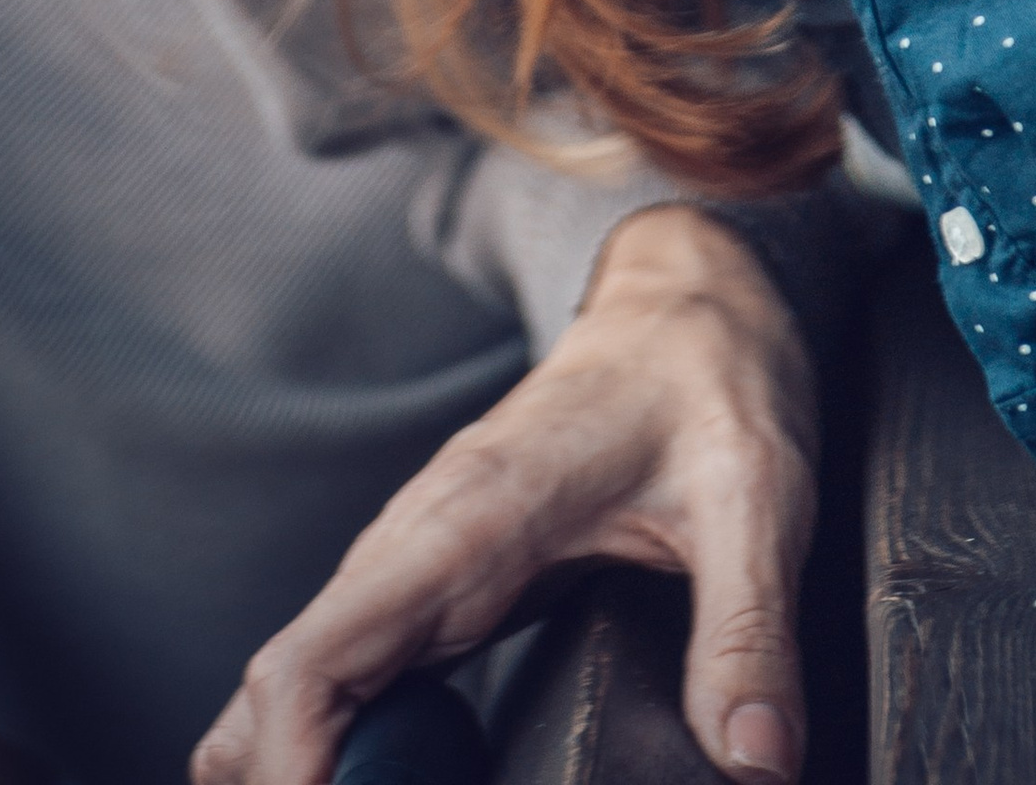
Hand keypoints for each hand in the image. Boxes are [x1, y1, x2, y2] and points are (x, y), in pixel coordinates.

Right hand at [192, 206, 816, 784]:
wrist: (689, 299)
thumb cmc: (709, 375)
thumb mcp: (754, 498)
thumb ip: (747, 633)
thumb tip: (754, 762)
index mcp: (468, 519)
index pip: (314, 657)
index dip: (286, 765)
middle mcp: (419, 545)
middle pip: (283, 689)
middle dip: (281, 784)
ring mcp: (423, 564)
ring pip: (306, 681)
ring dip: (303, 767)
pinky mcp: (447, 586)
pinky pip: (353, 673)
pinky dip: (338, 743)